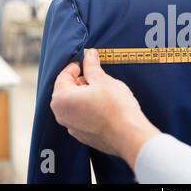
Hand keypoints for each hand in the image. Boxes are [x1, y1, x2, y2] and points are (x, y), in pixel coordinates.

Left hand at [50, 48, 159, 169]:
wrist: (129, 135)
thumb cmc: (115, 108)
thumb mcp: (103, 80)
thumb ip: (92, 66)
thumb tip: (89, 54)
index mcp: (62, 99)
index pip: (64, 76)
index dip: (77, 66)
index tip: (87, 62)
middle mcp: (62, 115)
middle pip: (68, 90)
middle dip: (82, 81)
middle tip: (99, 77)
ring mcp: (72, 128)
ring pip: (76, 104)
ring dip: (87, 95)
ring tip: (105, 92)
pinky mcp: (84, 136)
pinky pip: (84, 117)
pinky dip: (91, 109)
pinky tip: (106, 106)